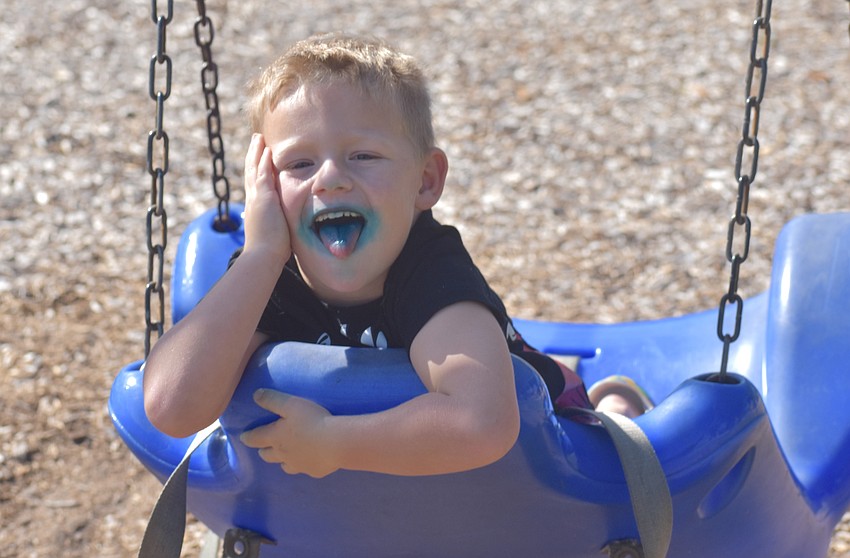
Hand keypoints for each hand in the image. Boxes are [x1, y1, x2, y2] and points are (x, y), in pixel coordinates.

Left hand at [240, 389, 339, 477]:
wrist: (336, 443)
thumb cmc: (312, 420)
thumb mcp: (291, 404)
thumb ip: (272, 399)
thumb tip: (255, 395)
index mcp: (275, 437)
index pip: (256, 438)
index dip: (248, 437)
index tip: (243, 437)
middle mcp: (283, 454)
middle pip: (267, 455)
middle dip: (263, 450)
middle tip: (264, 446)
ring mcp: (298, 465)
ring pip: (284, 466)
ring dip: (282, 460)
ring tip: (286, 455)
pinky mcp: (313, 471)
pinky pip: (305, 469)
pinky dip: (304, 464)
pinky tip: (311, 459)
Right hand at [243, 134, 290, 263]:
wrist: (263, 256)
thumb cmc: (270, 250)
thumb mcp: (274, 231)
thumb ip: (278, 223)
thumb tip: (284, 226)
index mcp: (256, 207)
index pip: (255, 183)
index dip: (256, 168)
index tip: (260, 157)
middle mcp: (253, 200)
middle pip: (251, 171)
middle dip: (253, 155)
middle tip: (256, 140)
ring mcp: (256, 198)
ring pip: (254, 169)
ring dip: (257, 152)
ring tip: (259, 138)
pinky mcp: (263, 199)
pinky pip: (263, 175)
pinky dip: (264, 162)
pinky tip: (267, 150)